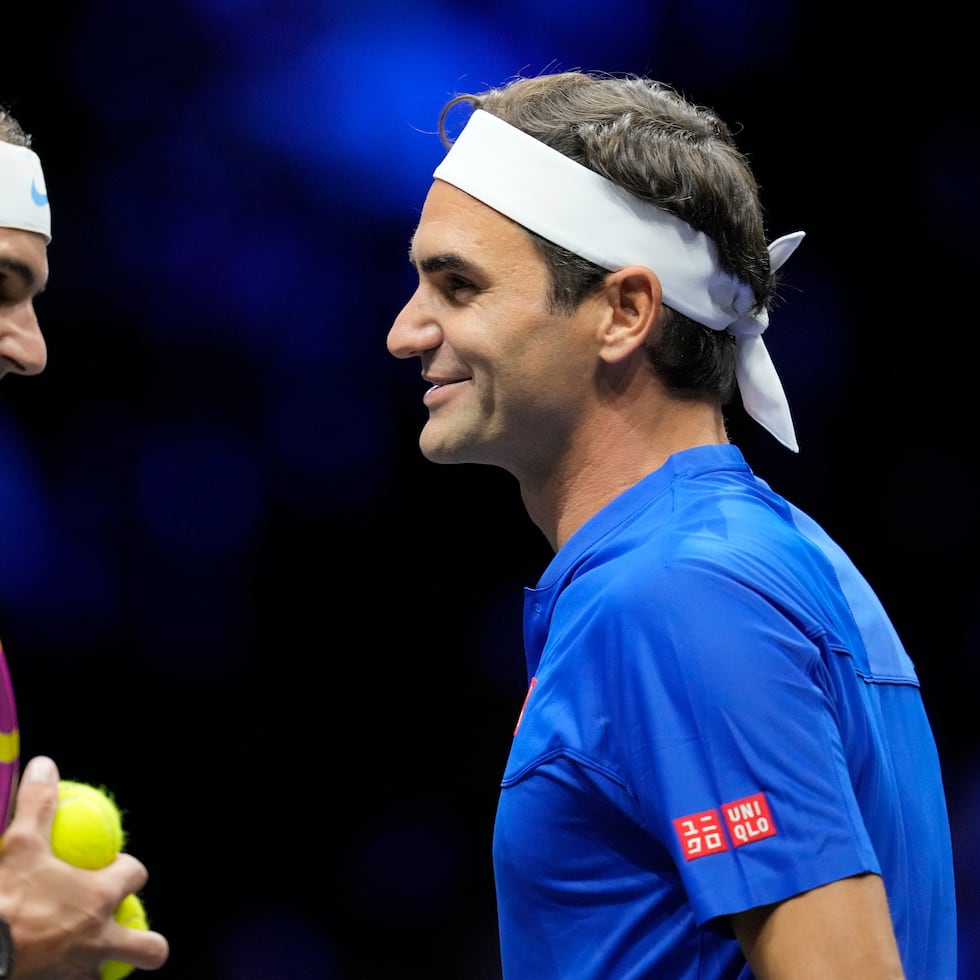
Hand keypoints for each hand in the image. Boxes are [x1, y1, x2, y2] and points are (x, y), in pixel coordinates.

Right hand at [0, 755, 169, 978]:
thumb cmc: (3, 897)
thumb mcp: (19, 844)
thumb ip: (38, 803)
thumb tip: (45, 764)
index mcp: (100, 898)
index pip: (137, 875)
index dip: (129, 870)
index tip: (113, 868)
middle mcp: (100, 940)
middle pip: (149, 947)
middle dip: (149, 944)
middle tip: (131, 933)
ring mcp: (79, 973)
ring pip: (109, 974)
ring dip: (104, 966)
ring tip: (90, 960)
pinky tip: (53, 974)